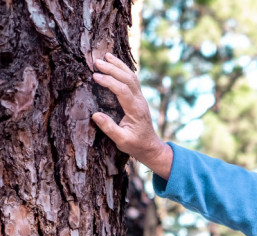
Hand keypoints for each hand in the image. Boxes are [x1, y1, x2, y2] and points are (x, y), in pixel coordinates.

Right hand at [91, 53, 172, 179]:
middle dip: (113, 68)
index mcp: (136, 110)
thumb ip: (110, 128)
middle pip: (128, 79)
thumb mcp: (122, 141)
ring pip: (132, 77)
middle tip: (96, 61)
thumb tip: (95, 115)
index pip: (123, 91)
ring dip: (119, 65)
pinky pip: (132, 80)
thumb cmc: (136, 145)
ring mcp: (141, 99)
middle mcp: (140, 102)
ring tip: (106, 55)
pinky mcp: (138, 98)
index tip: (95, 76)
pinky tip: (115, 63)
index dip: (109, 82)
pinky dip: (123, 70)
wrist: (151, 147)